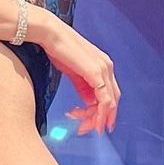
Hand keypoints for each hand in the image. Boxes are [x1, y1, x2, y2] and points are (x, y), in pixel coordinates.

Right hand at [35, 17, 120, 135]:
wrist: (50, 34)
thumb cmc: (59, 49)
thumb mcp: (74, 72)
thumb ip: (84, 87)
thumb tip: (90, 103)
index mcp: (103, 65)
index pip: (110, 93)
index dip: (102, 111)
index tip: (90, 123)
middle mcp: (107, 66)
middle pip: (113, 100)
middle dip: (101, 118)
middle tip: (88, 130)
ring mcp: (103, 69)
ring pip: (110, 103)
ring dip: (97, 119)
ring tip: (83, 127)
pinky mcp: (96, 73)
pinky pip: (104, 100)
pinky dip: (99, 114)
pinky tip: (90, 121)